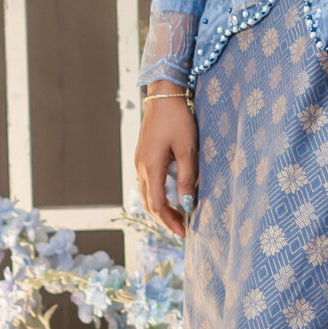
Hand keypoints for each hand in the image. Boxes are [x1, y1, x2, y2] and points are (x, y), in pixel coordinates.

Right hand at [135, 95, 197, 240]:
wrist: (163, 95)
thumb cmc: (178, 119)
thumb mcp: (187, 149)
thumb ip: (186, 177)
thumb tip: (186, 204)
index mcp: (151, 167)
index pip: (156, 206)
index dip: (169, 222)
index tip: (184, 234)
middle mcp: (141, 167)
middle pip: (149, 203)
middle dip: (165, 219)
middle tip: (183, 230)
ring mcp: (140, 161)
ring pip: (147, 194)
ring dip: (161, 208)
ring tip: (179, 216)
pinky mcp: (143, 155)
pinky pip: (148, 183)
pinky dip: (158, 195)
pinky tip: (171, 196)